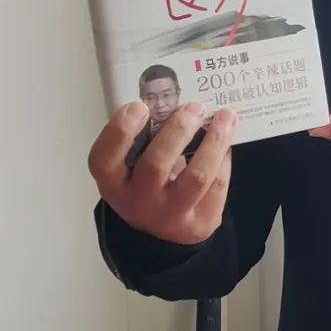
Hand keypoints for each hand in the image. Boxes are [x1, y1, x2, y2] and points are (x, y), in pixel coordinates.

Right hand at [88, 101, 236, 244]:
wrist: (163, 228)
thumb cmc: (146, 183)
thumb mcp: (131, 164)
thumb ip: (143, 137)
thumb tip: (174, 102)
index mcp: (114, 183)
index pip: (105, 159)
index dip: (121, 131)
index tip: (140, 106)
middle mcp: (139, 203)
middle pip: (156, 165)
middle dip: (178, 131)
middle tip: (194, 108)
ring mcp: (171, 216)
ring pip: (197, 176)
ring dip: (213, 141)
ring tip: (224, 117)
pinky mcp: (201, 222)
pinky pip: (218, 184)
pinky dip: (223, 157)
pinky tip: (225, 139)